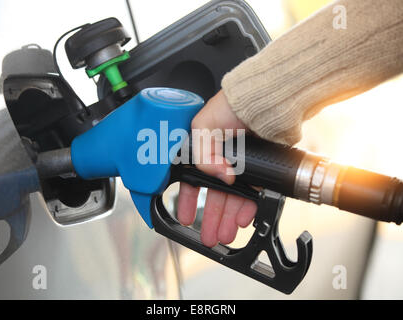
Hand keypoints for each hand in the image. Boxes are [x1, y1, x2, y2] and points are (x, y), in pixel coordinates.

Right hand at [177, 90, 256, 246]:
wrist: (266, 102)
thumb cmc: (233, 104)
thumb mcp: (203, 126)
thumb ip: (202, 155)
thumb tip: (221, 177)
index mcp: (203, 149)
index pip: (192, 180)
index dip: (189, 199)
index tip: (186, 216)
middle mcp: (221, 159)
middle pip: (214, 194)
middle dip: (211, 217)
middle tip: (209, 235)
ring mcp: (241, 165)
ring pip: (233, 198)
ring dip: (228, 218)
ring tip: (225, 234)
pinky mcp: (259, 169)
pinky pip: (253, 193)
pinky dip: (248, 207)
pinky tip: (243, 218)